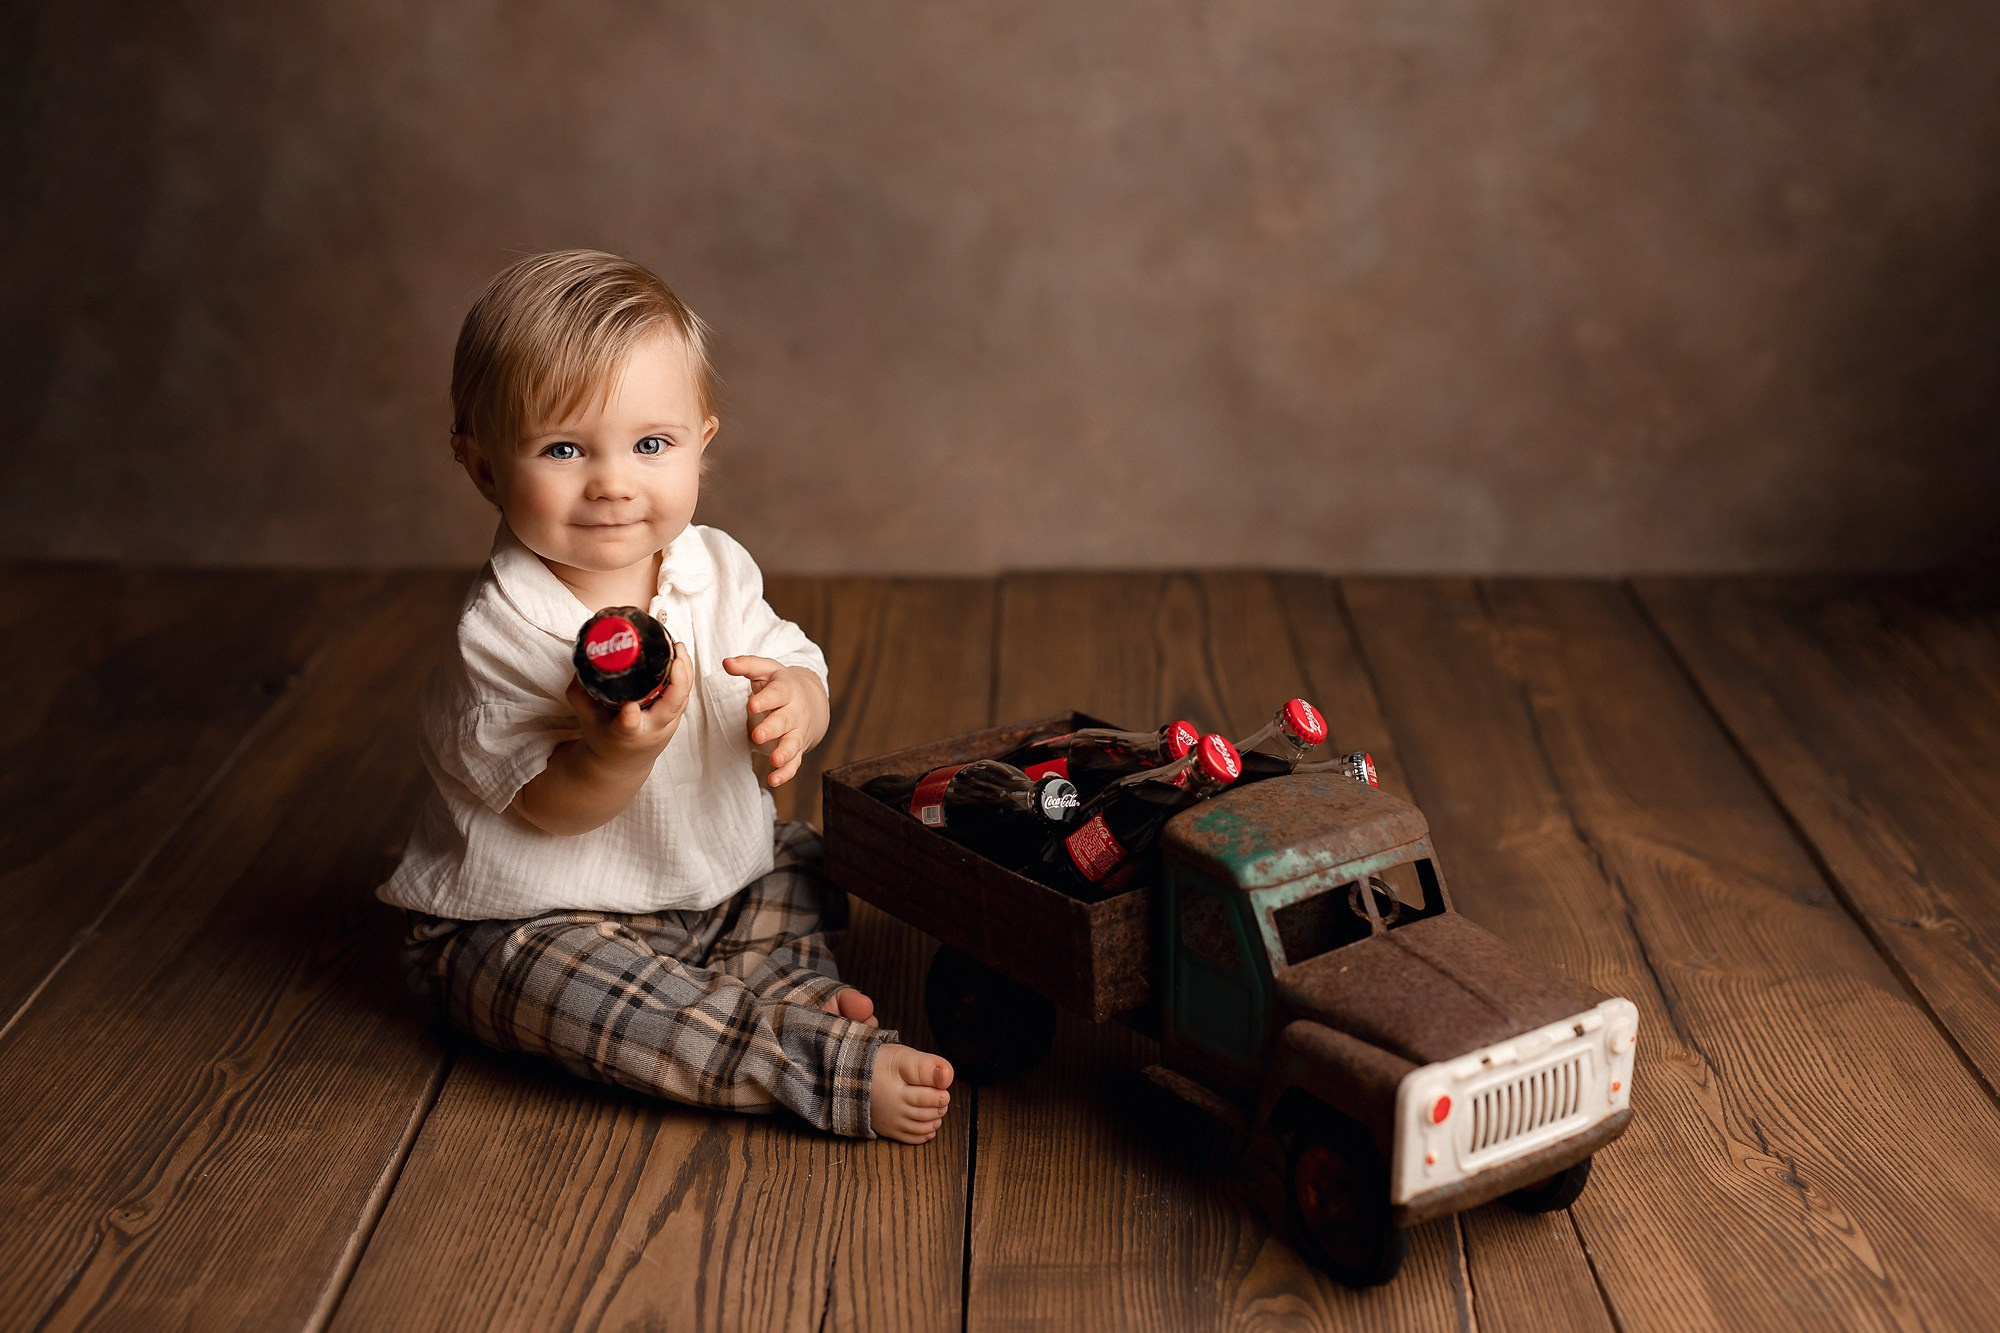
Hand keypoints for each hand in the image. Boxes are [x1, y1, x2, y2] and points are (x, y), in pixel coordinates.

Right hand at [564, 645, 693, 774]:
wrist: (623, 763)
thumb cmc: (605, 740)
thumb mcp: (587, 720)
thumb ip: (581, 695)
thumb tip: (580, 669)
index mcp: (625, 735)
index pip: (628, 727)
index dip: (629, 718)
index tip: (629, 709)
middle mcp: (651, 730)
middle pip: (670, 708)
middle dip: (678, 681)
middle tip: (675, 654)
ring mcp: (667, 724)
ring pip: (682, 697)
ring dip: (685, 672)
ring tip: (677, 647)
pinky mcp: (675, 717)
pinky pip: (683, 694)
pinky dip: (685, 675)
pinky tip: (680, 655)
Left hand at [722, 655, 827, 787]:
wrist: (811, 701)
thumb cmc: (780, 685)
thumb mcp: (766, 670)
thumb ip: (746, 666)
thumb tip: (726, 662)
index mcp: (787, 690)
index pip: (778, 694)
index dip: (766, 700)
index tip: (752, 704)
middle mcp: (795, 712)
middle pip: (785, 721)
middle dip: (772, 728)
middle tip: (758, 735)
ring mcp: (797, 732)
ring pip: (793, 744)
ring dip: (784, 753)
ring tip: (774, 761)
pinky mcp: (797, 750)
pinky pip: (794, 763)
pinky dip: (786, 773)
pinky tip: (774, 781)